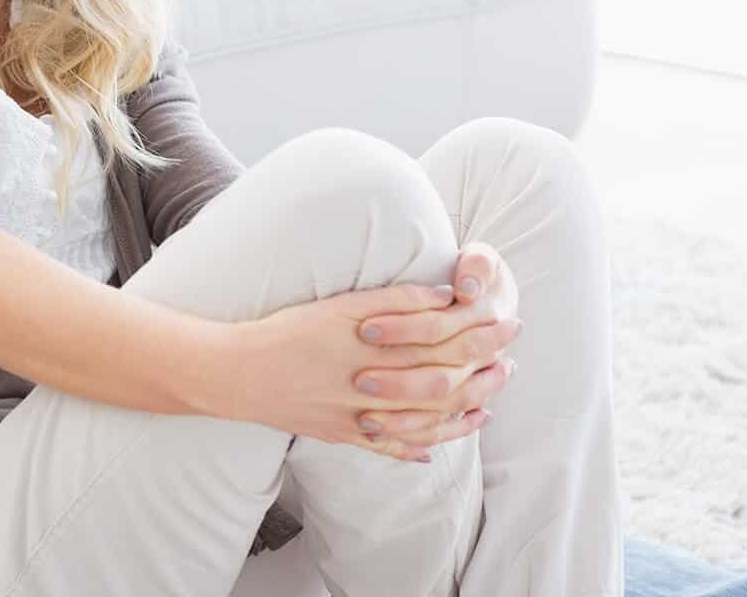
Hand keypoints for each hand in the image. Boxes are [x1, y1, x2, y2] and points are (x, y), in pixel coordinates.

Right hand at [217, 276, 516, 461]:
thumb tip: (443, 297)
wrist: (236, 373)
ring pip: (424, 422)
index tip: (508, 325)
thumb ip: (393, 300)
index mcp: (376, 350)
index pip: (444, 343)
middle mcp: (374, 388)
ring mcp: (359, 417)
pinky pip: (387, 447)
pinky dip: (414, 448)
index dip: (480, 334)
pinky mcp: (341, 435)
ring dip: (460, 414)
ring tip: (488, 405)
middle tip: (510, 366)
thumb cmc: (286, 331)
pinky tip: (434, 449)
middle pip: (443, 384)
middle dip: (482, 375)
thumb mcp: (337, 305)